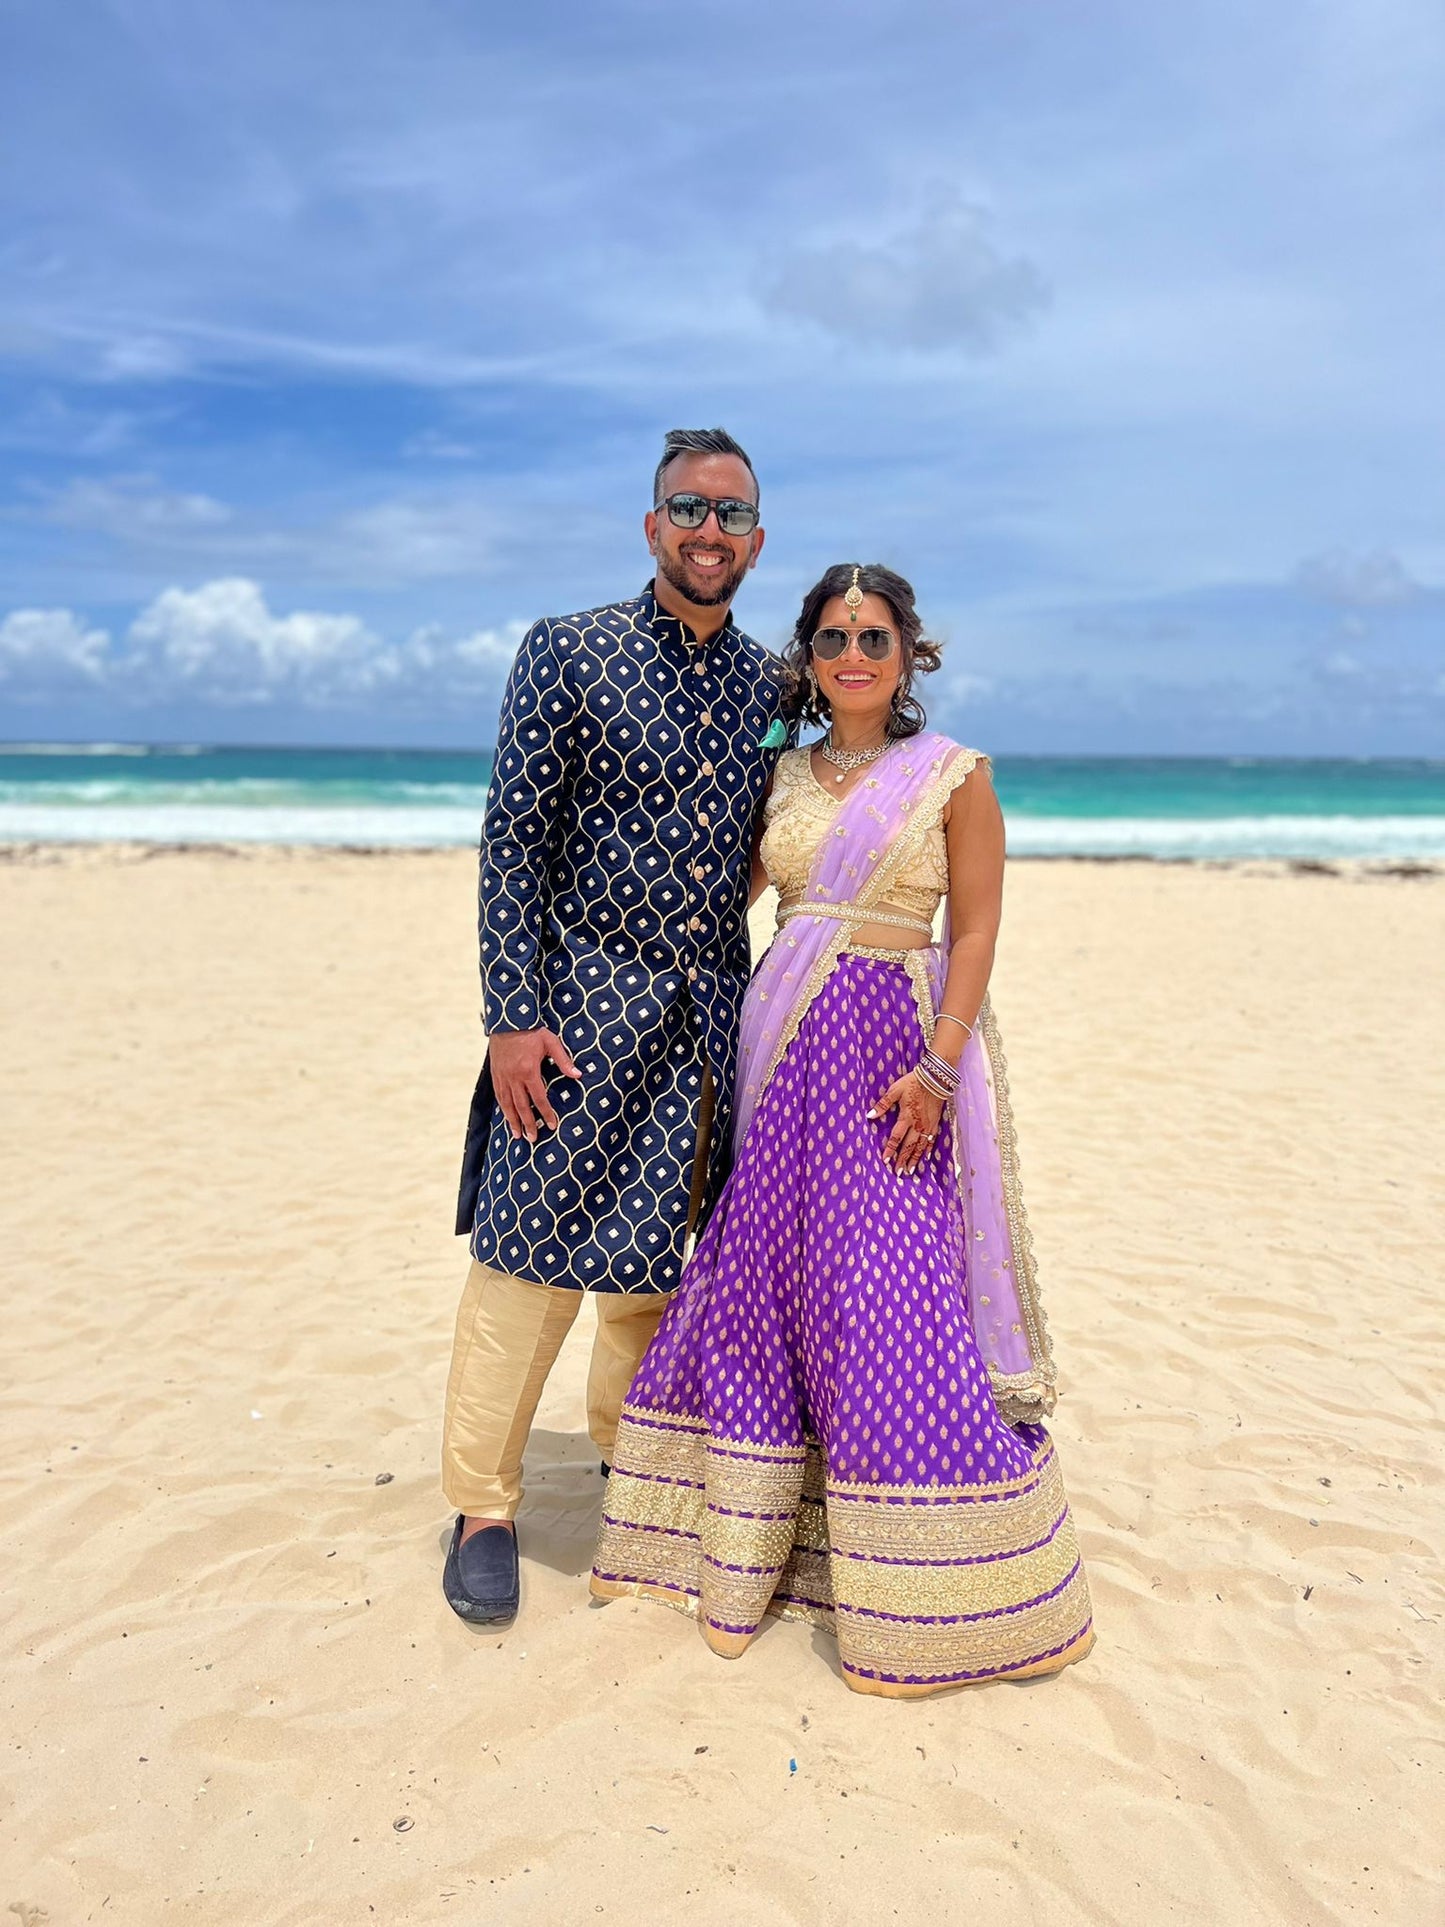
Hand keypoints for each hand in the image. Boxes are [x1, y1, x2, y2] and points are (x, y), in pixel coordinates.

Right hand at [488, 1028, 579, 1143]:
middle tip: (532, 1139)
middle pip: (521, 1106)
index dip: (546, 1113)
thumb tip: (578, 1075)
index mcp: (528, 1070)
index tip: (552, 1125)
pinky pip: (499, 1095)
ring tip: (517, 1135)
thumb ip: (564, 1060)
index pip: (539, 1098)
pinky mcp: (495, 1073)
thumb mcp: (551, 1042)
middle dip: (528, 1124)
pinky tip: (506, 1115)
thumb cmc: (532, 1030)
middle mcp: (513, 1077)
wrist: (507, 1019)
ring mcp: (502, 1076)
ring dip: (512, 1120)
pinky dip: (503, 1107)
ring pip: (507, 1103)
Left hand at [867, 1069, 943, 1175]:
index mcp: (906, 1117)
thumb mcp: (895, 1090)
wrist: (936, 1078)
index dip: (890, 1150)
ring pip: (921, 1146)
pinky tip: (925, 1157)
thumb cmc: (913, 1082)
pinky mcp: (936, 1123)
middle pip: (909, 1146)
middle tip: (898, 1172)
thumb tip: (870, 1115)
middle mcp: (917, 1124)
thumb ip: (883, 1104)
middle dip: (903, 1160)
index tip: (885, 1161)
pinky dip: (928, 1149)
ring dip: (915, 1159)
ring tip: (910, 1170)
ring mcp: (928, 1125)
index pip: (896, 1138)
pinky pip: (932, 1140)